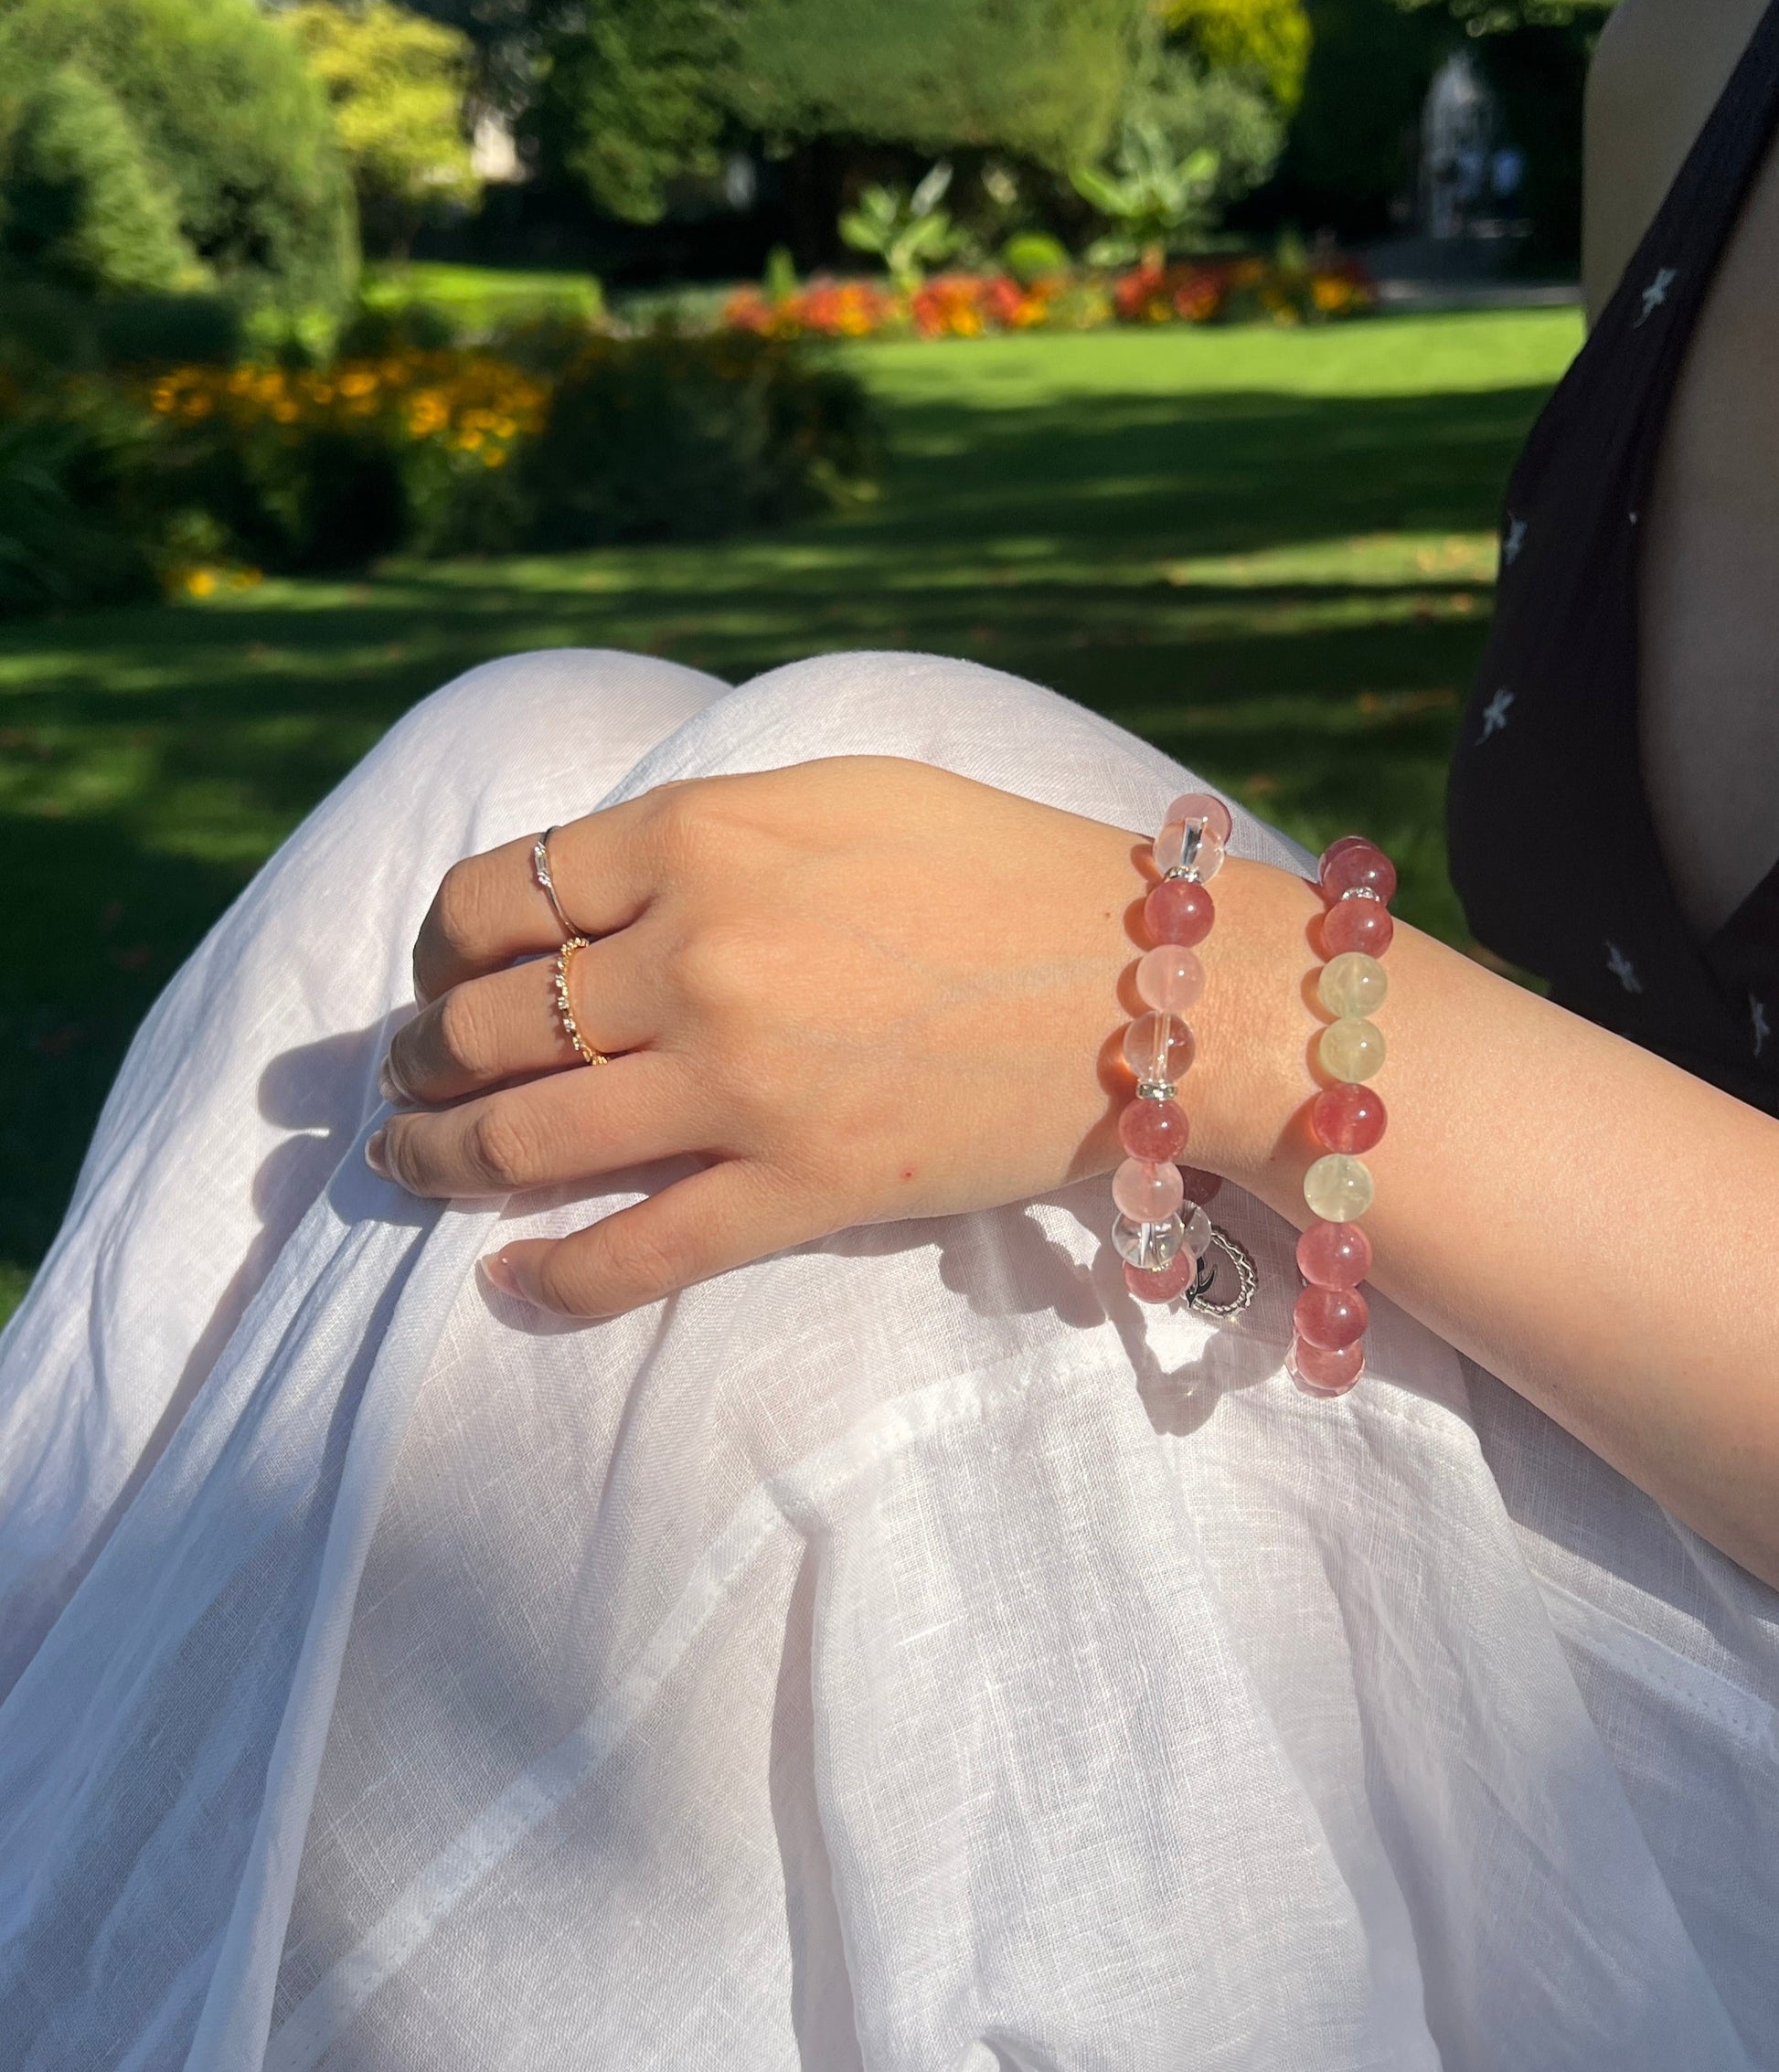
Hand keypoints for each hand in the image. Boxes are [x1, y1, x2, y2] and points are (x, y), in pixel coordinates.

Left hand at [371, 758, 1155, 1315]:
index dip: (440, 946)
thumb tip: (584, 884)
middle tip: (410, 1078)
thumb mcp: (837, 790)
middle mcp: (697, 954)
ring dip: (440, 1159)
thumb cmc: (1004, 869)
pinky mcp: (798, 1189)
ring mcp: (740, 1082)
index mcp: (700, 837)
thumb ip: (699, 826)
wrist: (1153, 989)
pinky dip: (553, 1280)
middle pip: (485, 1023)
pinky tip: (508, 1281)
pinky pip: (633, 1253)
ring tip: (412, 1163)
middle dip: (422, 1058)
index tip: (439, 973)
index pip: (494, 900)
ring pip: (525, 1139)